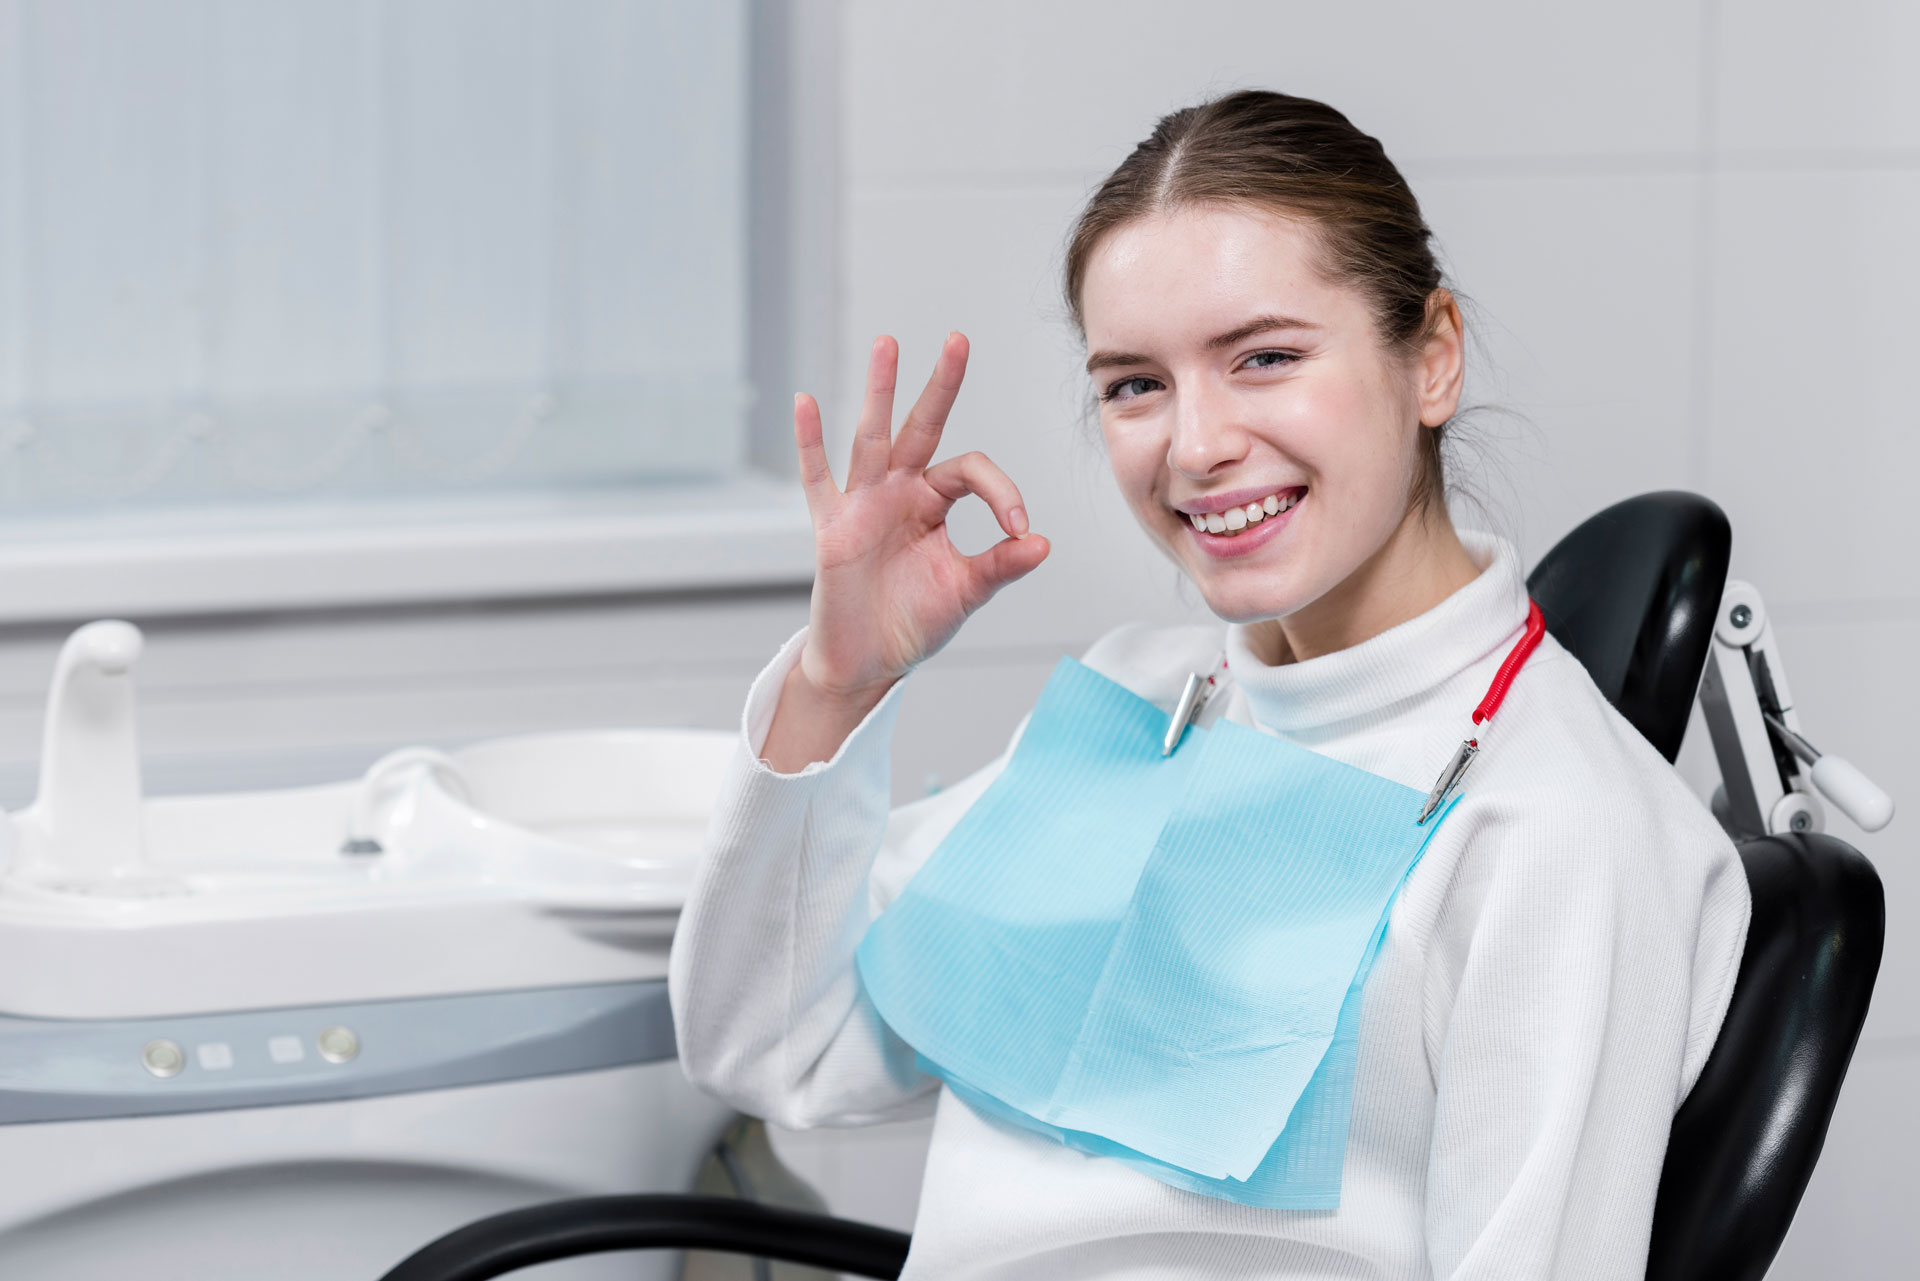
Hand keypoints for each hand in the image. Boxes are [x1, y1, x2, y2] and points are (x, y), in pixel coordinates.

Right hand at [762, 333, 1049, 768]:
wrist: (868, 663)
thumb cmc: (912, 622)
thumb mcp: (966, 592)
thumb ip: (1001, 565)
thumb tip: (1043, 543)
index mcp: (934, 502)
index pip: (971, 472)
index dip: (1002, 492)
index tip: (1019, 529)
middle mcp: (899, 492)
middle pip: (922, 428)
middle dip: (941, 386)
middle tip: (959, 340)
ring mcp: (862, 505)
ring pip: (873, 438)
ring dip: (881, 392)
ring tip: (889, 344)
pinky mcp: (832, 528)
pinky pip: (818, 480)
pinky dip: (810, 443)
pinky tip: (805, 403)